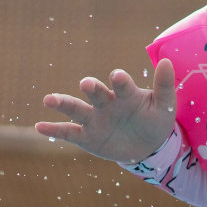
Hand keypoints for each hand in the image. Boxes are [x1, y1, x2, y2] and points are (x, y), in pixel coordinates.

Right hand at [35, 58, 177, 163]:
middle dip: (91, 88)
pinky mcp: (85, 137)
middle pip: (96, 93)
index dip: (119, 80)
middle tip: (86, 83)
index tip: (117, 76)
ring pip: (76, 109)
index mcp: (126, 94)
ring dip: (63, 103)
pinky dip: (53, 130)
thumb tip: (167, 61)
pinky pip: (67, 132)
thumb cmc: (155, 120)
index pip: (122, 85)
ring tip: (49, 99)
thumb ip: (164, 85)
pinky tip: (39, 127)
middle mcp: (106, 103)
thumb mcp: (164, 106)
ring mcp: (94, 119)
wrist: (148, 146)